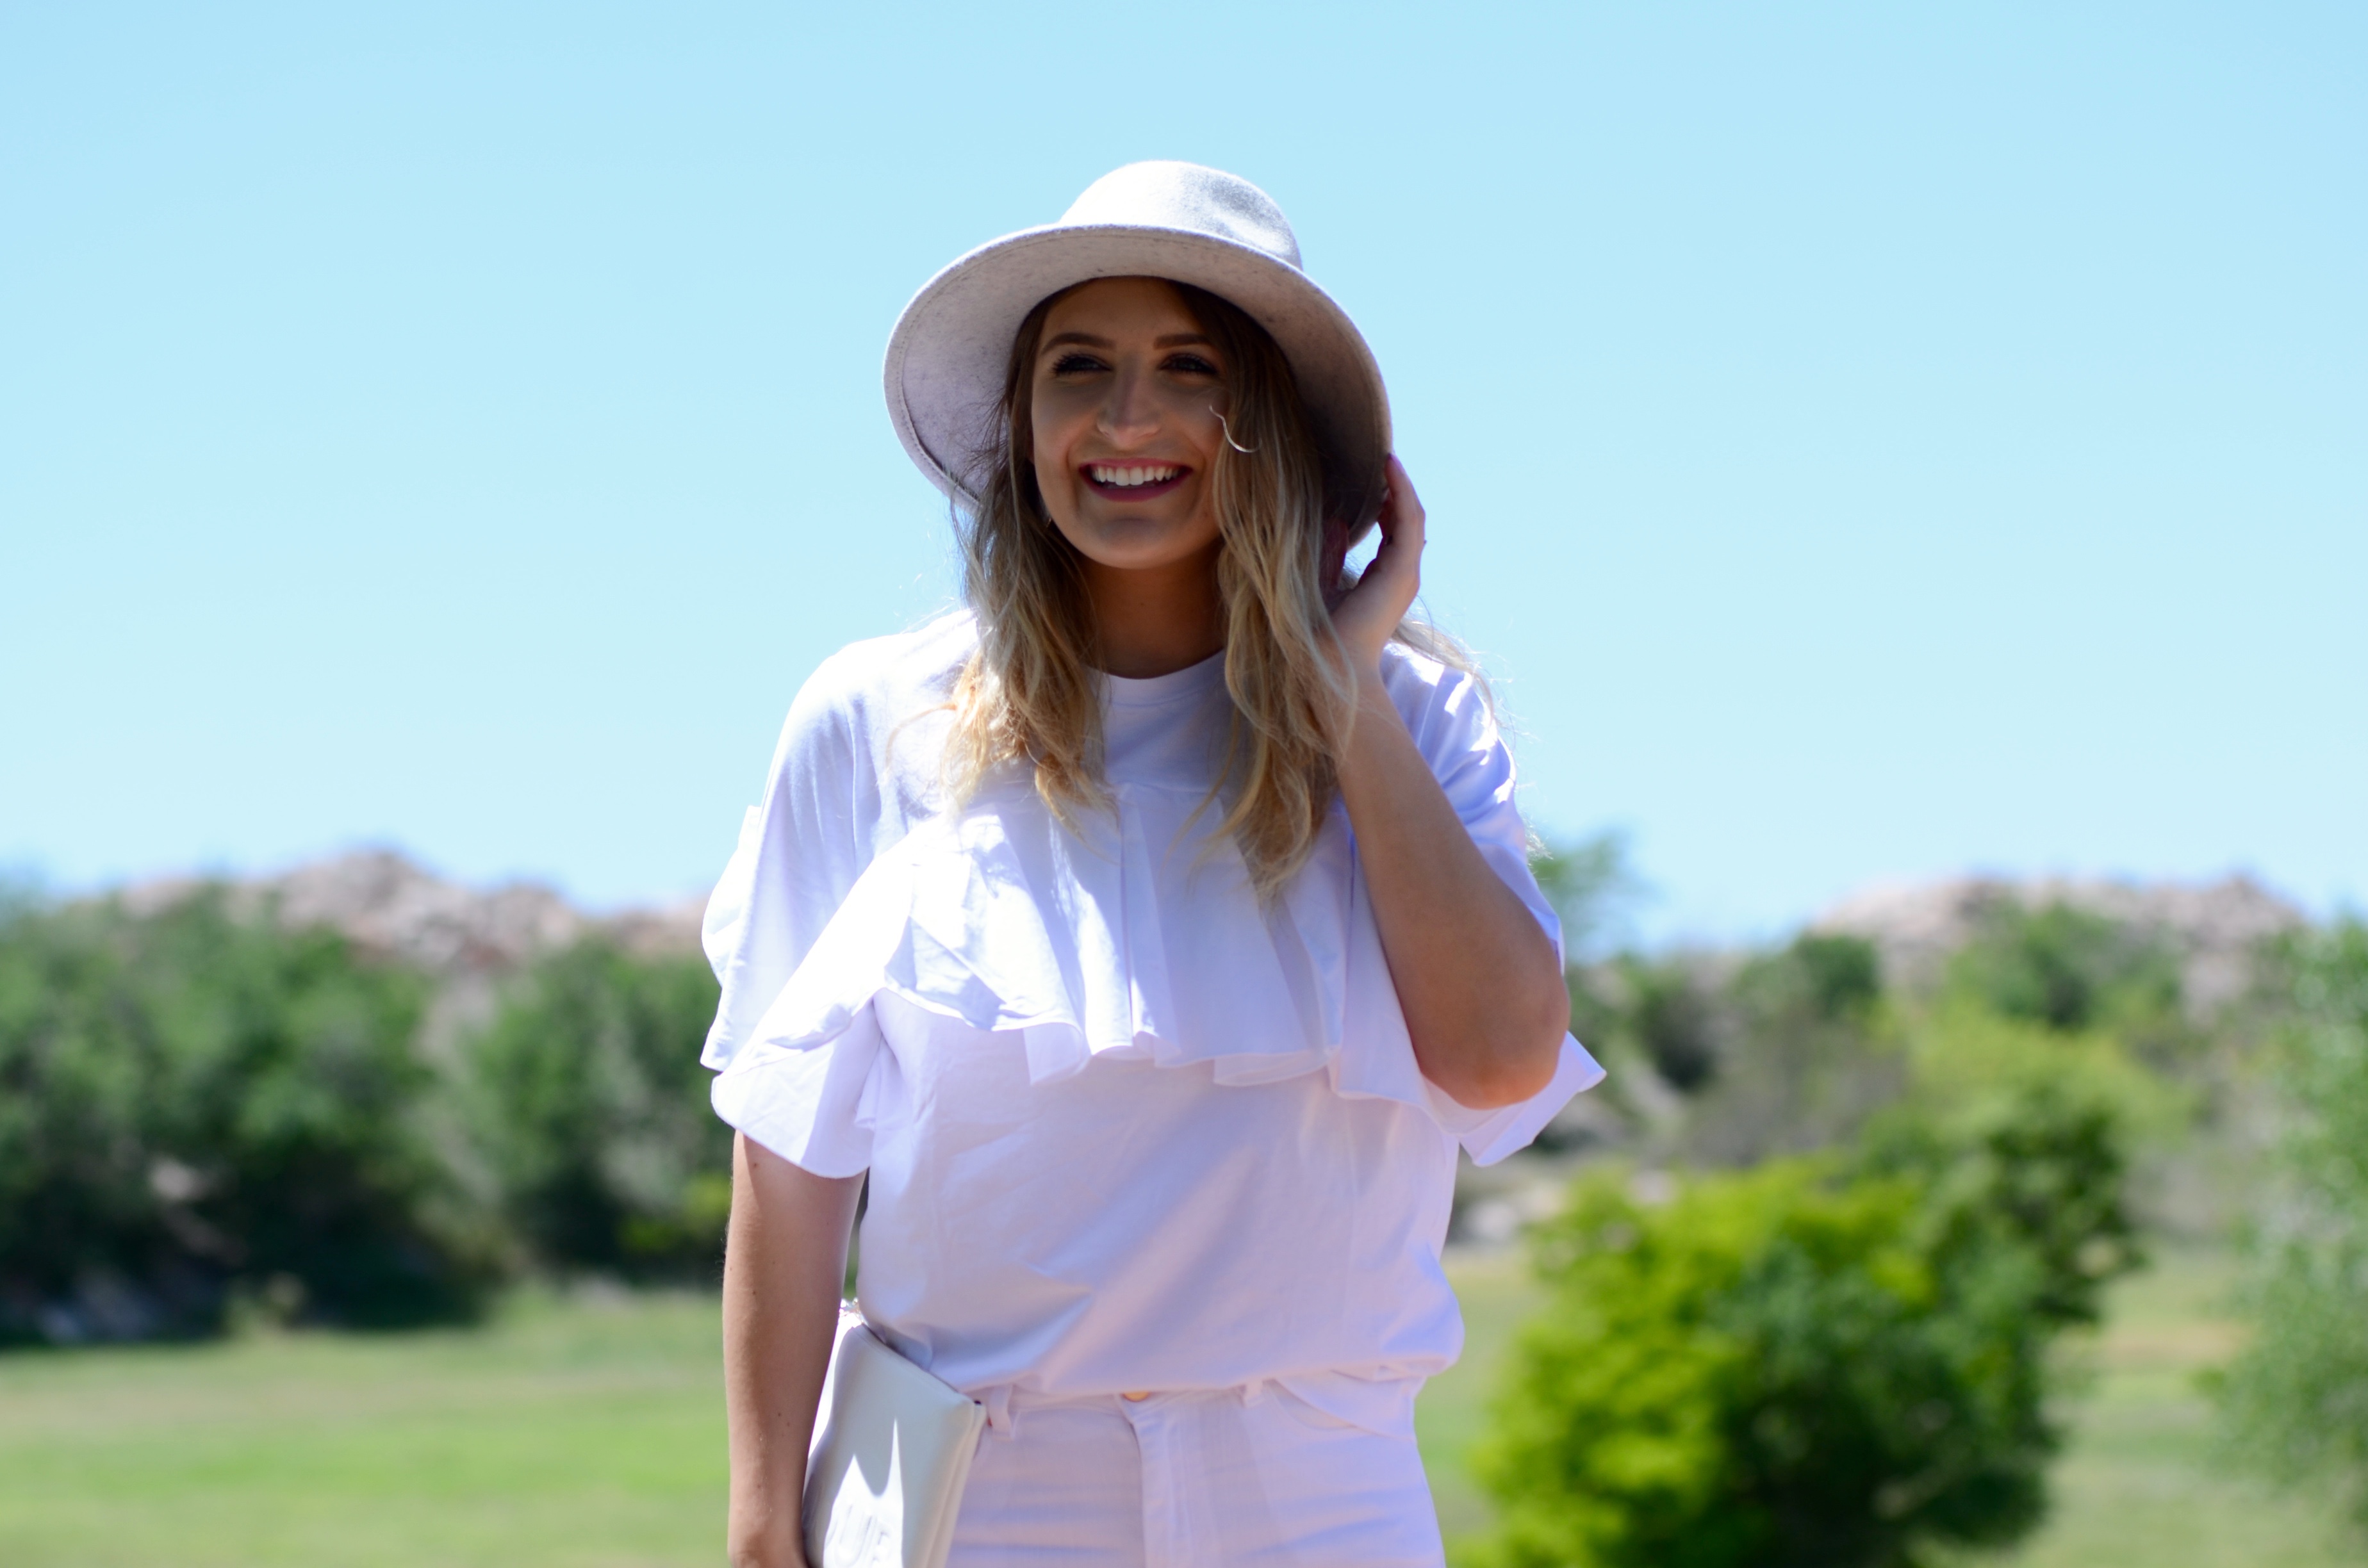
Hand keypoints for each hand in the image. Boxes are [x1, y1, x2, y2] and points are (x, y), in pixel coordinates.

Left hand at [1327, 455, 1423, 683]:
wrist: (1327, 659)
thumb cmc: (1319, 629)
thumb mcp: (1321, 580)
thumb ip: (1330, 552)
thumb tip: (1333, 521)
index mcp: (1385, 578)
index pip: (1393, 531)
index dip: (1386, 502)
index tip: (1372, 477)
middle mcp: (1401, 574)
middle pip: (1406, 521)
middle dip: (1396, 489)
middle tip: (1381, 459)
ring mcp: (1405, 572)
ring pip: (1413, 517)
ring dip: (1401, 486)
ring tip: (1386, 459)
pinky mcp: (1402, 569)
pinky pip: (1409, 520)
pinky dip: (1402, 492)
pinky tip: (1389, 469)